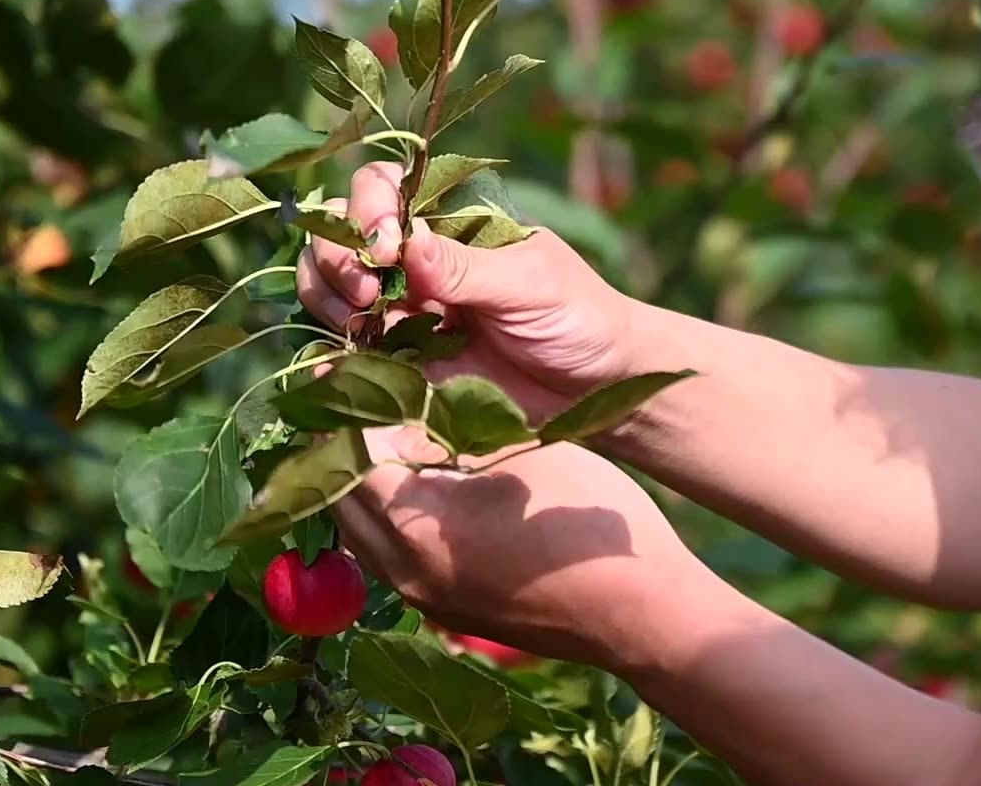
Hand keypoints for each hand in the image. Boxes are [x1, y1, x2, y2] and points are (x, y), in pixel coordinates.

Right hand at [297, 161, 646, 418]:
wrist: (598, 389)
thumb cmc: (578, 316)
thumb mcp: (529, 283)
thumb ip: (466, 268)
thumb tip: (406, 240)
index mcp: (448, 222)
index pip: (380, 189)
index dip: (367, 210)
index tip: (385, 247)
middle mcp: (414, 259)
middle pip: (338, 234)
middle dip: (336, 257)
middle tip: (368, 295)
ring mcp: (401, 310)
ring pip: (328, 286)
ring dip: (326, 298)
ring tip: (359, 326)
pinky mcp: (398, 362)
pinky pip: (347, 349)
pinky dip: (332, 351)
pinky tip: (344, 361)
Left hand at [334, 426, 712, 672]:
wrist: (641, 611)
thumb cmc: (588, 518)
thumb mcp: (521, 450)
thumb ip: (454, 424)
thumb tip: (405, 393)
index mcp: (418, 522)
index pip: (346, 454)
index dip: (346, 407)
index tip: (346, 370)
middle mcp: (403, 569)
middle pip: (339, 498)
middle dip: (342, 446)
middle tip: (360, 398)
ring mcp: (421, 597)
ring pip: (359, 532)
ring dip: (360, 485)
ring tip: (382, 436)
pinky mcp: (442, 610)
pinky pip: (387, 556)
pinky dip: (387, 516)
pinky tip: (419, 484)